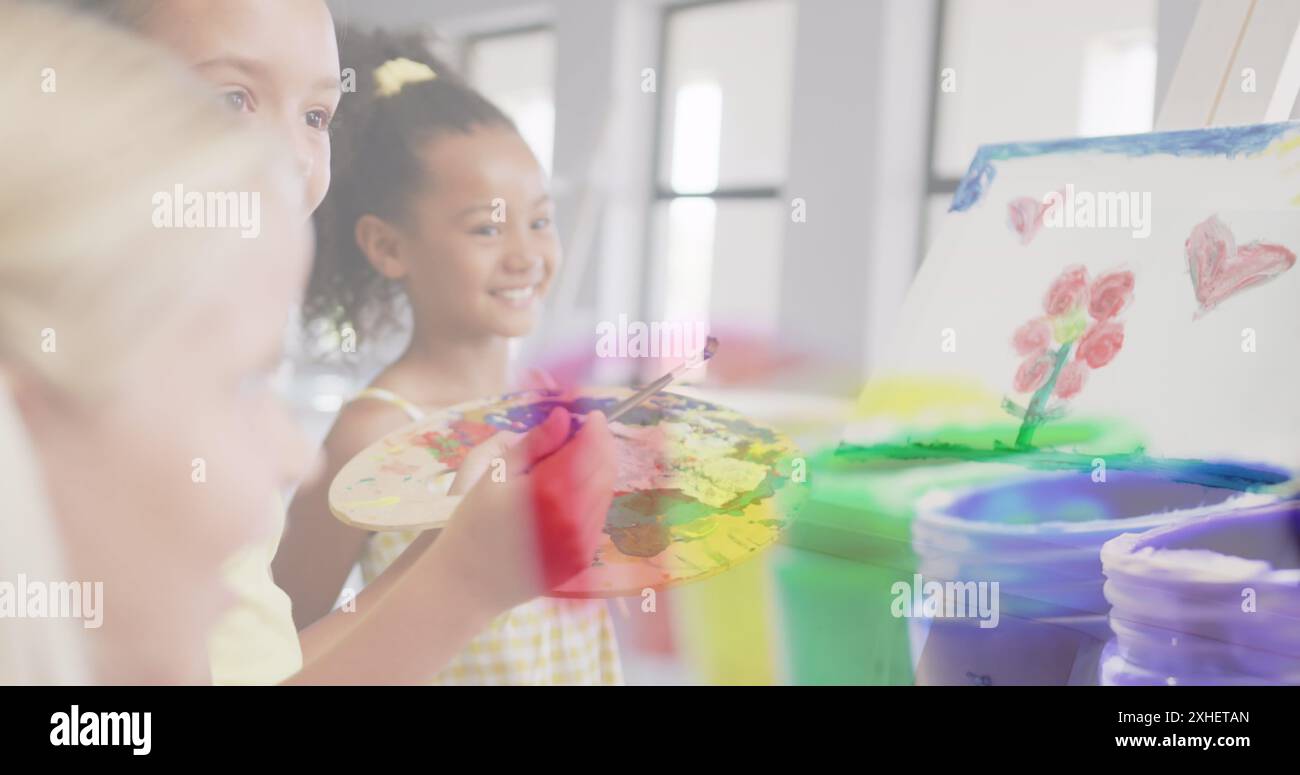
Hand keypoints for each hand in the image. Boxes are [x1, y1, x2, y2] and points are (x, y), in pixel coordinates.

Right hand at [431, 407, 614, 610]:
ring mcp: (581, 544)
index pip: (589, 450)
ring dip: (599, 471)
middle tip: (588, 432)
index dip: (594, 428)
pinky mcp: (581, 560)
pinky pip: (597, 518)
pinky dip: (593, 497)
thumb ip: (534, 443)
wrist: (466, 583)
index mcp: (551, 494)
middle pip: (604, 470)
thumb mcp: (495, 474)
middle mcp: (574, 520)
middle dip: (600, 446)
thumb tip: (562, 416)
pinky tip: (575, 489)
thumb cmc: (473, 524)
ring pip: (605, 494)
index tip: (591, 415)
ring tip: (580, 458)